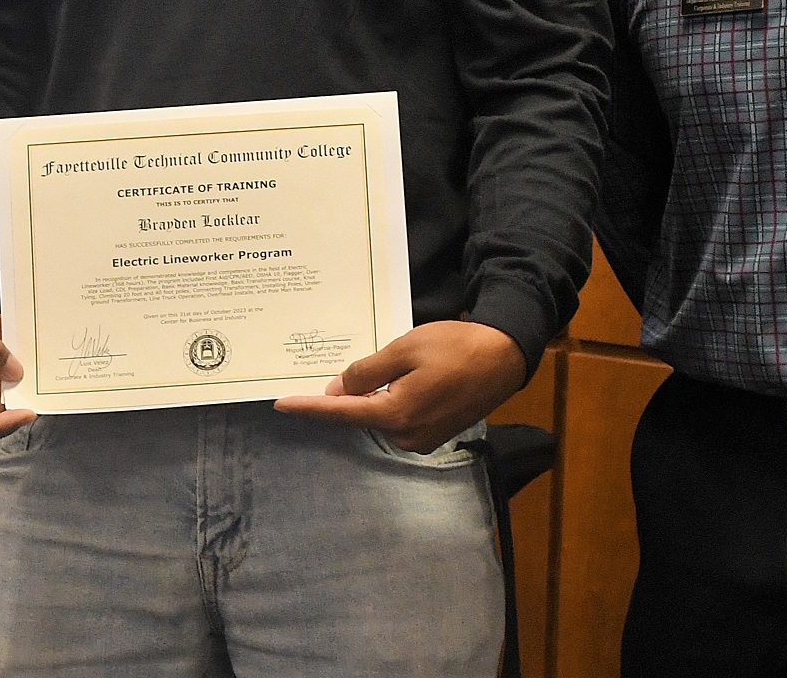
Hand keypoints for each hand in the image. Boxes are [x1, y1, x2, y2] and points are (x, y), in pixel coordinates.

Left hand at [275, 320, 527, 452]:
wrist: (505, 356)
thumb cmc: (455, 347)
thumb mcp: (405, 349)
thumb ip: (367, 372)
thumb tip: (337, 389)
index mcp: (396, 415)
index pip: (341, 412)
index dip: (310, 407)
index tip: (281, 405)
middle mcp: (406, 436)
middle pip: (363, 415)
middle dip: (353, 393)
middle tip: (364, 364)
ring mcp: (423, 440)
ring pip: (382, 415)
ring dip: (378, 395)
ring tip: (396, 366)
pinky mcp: (436, 435)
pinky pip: (401, 418)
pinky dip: (395, 400)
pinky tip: (408, 378)